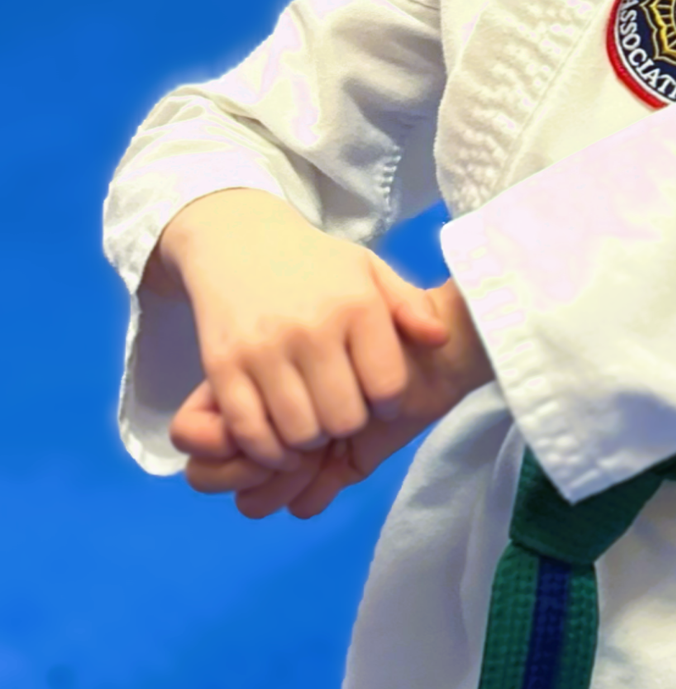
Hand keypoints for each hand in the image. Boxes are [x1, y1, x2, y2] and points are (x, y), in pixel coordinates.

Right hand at [149, 192, 448, 463]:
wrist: (237, 241)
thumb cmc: (315, 265)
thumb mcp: (369, 271)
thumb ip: (409, 306)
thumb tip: (441, 339)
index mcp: (356, 305)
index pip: (388, 386)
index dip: (389, 403)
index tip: (378, 397)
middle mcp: (311, 328)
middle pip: (344, 418)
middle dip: (349, 424)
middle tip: (341, 410)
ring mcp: (262, 349)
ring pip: (299, 432)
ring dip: (310, 438)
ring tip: (312, 420)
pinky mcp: (222, 366)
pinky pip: (250, 430)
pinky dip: (266, 446)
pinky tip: (277, 433)